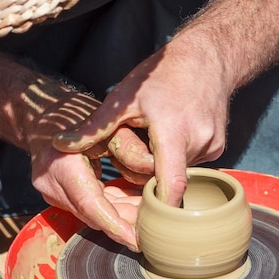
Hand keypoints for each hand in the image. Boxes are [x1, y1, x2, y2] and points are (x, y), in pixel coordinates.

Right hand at [26, 90, 140, 250]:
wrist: (42, 116)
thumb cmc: (78, 113)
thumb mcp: (109, 124)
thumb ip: (131, 149)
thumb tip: (155, 178)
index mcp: (62, 163)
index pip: (90, 204)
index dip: (114, 225)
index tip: (135, 241)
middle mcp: (50, 182)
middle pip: (91, 213)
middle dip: (122, 224)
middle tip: (151, 228)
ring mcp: (49, 191)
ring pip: (89, 213)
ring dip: (117, 217)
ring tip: (146, 217)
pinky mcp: (54, 195)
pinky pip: (85, 206)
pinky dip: (108, 207)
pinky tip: (132, 207)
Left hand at [53, 39, 232, 206]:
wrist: (208, 56)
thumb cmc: (161, 74)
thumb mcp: (124, 97)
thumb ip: (94, 127)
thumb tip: (59, 144)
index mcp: (174, 131)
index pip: (170, 184)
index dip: (158, 207)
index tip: (143, 222)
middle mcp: (198, 141)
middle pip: (168, 179)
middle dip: (149, 178)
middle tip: (134, 161)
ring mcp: (212, 145)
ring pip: (180, 171)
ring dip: (163, 166)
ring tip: (156, 137)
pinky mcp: (219, 145)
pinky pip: (192, 163)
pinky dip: (177, 157)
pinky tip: (173, 133)